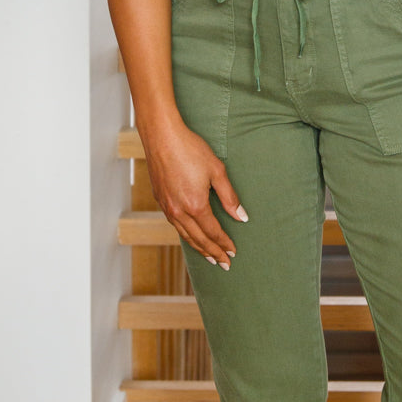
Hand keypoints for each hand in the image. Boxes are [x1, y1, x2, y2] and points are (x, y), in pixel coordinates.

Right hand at [141, 119, 246, 268]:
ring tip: (209, 256)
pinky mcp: (160, 200)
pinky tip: (191, 235)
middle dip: (213, 253)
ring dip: (198, 248)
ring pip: (185, 235)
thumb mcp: (217, 171)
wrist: (162, 137)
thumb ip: (230, 197)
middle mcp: (179, 211)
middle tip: (224, 264)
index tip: (233, 253)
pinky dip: (186, 235)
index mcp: (195, 205)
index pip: (213, 232)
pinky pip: (175, 225)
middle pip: (198, 239)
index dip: (224, 244)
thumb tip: (241, 217)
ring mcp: (167, 207)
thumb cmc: (191, 149)